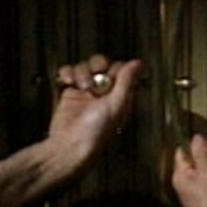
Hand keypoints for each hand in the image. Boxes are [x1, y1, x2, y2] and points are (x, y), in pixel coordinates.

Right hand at [49, 54, 141, 169]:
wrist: (70, 144)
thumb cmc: (97, 131)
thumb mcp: (117, 105)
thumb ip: (127, 82)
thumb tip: (138, 63)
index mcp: (121, 96)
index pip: (122, 70)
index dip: (116, 67)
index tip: (112, 72)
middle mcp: (105, 92)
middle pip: (102, 65)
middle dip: (97, 66)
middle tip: (96, 77)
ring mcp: (87, 92)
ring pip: (85, 67)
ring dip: (82, 72)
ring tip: (81, 86)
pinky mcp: (70, 93)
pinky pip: (69, 73)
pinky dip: (68, 73)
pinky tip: (69, 81)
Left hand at [172, 134, 206, 206]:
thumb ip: (202, 155)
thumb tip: (196, 136)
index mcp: (179, 176)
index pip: (181, 153)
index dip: (193, 145)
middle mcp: (181, 186)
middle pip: (190, 164)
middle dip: (203, 158)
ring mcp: (190, 196)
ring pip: (199, 176)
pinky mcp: (201, 205)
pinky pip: (205, 187)